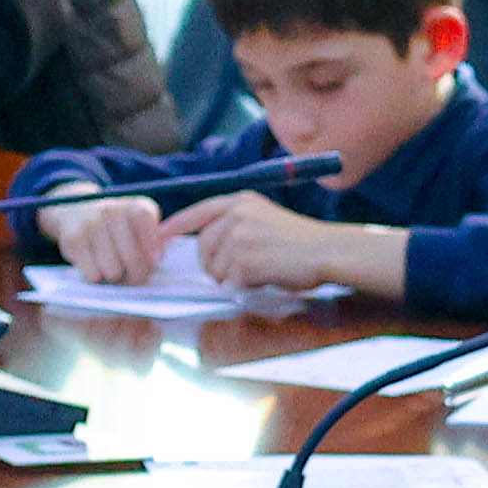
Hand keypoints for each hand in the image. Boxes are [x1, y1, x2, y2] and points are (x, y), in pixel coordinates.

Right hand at [42, 190, 172, 285]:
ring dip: (115, 277)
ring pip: (113, 272)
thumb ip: (154, 240)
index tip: (154, 261)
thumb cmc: (116, 226)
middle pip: (133, 259)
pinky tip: (96, 265)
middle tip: (134, 275)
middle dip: (136, 274)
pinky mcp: (73, 239)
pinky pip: (93, 275)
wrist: (75, 210)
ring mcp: (91, 224)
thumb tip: (156, 258)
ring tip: (113, 267)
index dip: (153, 250)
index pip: (149, 230)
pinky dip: (96, 277)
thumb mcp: (139, 225)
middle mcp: (112, 210)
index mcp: (135, 206)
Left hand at [180, 194, 393, 297]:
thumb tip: (205, 245)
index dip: (176, 226)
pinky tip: (268, 276)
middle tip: (238, 272)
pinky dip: (248, 286)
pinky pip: (233, 283)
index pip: (198, 212)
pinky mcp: (247, 261)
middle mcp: (237, 215)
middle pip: (203, 247)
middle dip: (213, 265)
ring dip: (235, 277)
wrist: (327, 250)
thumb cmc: (299, 240)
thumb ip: (235, 223)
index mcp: (241, 201)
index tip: (161, 237)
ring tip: (263, 269)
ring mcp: (241, 238)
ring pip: (217, 269)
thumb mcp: (264, 217)